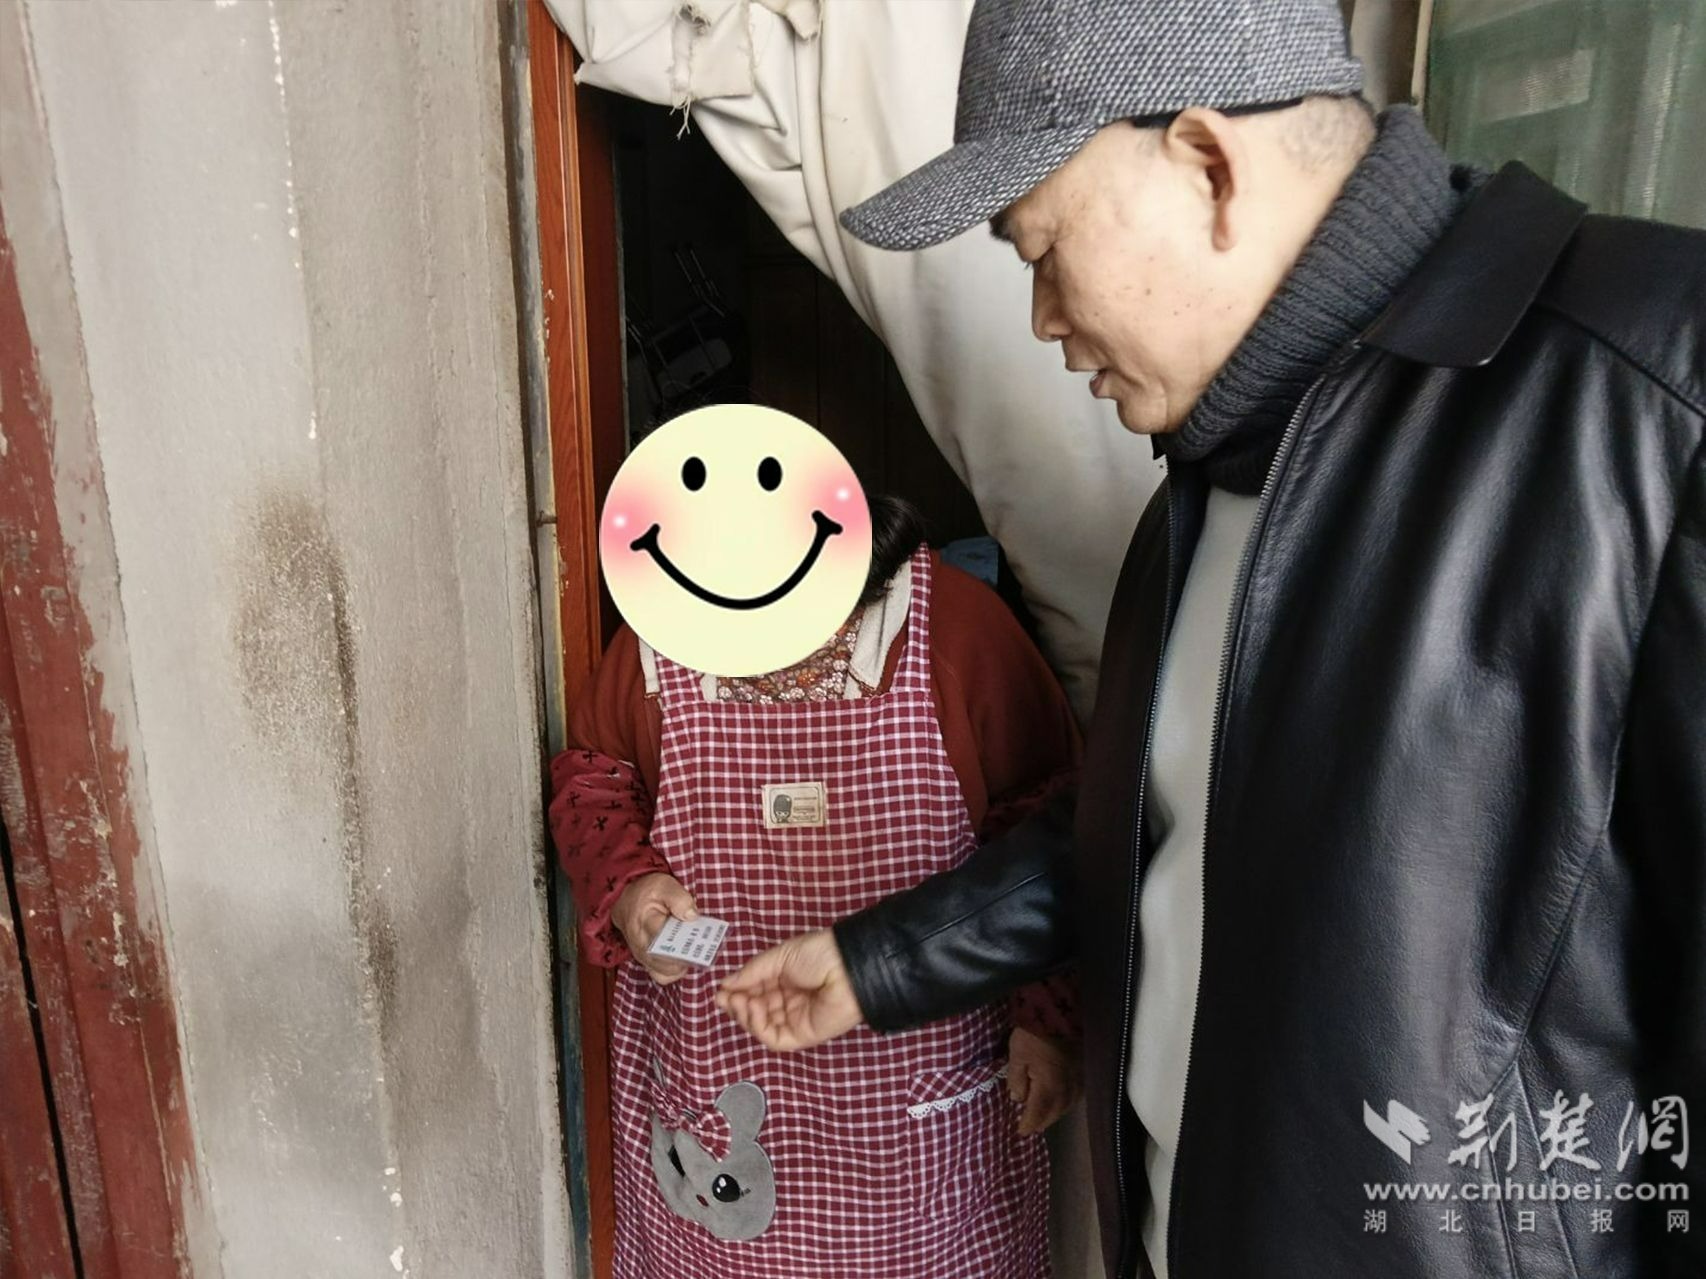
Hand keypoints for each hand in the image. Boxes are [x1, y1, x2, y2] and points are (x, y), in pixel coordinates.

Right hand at [612, 873, 697, 985]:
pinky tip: (687, 958)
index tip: (699, 936)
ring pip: (667, 972)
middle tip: (702, 945)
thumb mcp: (663, 885)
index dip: (685, 943)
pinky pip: (664, 976)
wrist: (627, 901)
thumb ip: (679, 898)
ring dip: (685, 964)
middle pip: (668, 961)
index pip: (665, 940)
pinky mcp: (647, 963)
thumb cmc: (647, 894)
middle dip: (689, 956)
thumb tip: (692, 916)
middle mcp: (642, 945)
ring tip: (697, 951)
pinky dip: (677, 971)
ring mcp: (643, 957)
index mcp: (645, 923)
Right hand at [715, 929, 863, 1050]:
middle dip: (737, 1005)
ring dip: (745, 1015)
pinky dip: (759, 1027)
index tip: (722, 990)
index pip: (755, 992)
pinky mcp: (803, 1036)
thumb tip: (727, 983)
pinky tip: (755, 1010)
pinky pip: (774, 1038)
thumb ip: (752, 972)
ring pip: (761, 1027)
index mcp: (786, 981)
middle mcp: (789, 1001)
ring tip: (739, 1001)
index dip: (737, 992)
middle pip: (755, 1011)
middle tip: (726, 998)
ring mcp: (795, 1020)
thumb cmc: (819, 954)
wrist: (846, 966)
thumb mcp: (780, 956)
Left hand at [1006, 1026, 1079, 1134]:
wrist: (1058, 1012)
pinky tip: (1061, 1099)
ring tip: (1044, 1115)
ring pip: (1067, 1106)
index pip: (1038, 1115)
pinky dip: (1066, 1101)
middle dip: (1041, 1121)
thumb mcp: (1017, 1056)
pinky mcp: (1083, 1070)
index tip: (1020, 1132)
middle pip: (1054, 1114)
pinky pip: (1076, 1094)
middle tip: (1030, 1125)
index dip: (1028, 1125)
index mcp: (1049, 1088)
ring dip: (1055, 1113)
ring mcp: (1078, 1080)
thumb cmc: (1033, 1034)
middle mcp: (1066, 1089)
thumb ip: (1016, 1081)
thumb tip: (1018, 1099)